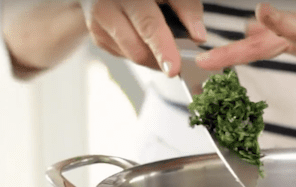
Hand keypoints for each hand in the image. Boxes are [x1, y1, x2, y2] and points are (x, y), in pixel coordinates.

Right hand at [80, 0, 206, 75]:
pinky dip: (140, 51)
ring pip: (132, 56)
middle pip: (137, 49)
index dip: (162, 48)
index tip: (173, 68)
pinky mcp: (97, 38)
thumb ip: (186, 7)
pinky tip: (141, 35)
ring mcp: (99, 25)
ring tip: (160, 40)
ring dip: (152, 56)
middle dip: (160, 59)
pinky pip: (125, 55)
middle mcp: (107, 8)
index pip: (147, 24)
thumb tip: (198, 36)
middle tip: (176, 60)